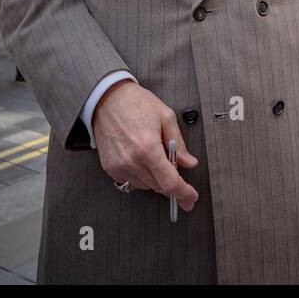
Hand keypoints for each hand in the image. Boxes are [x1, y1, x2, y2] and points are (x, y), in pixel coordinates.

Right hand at [92, 80, 198, 209]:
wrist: (107, 99)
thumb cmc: (137, 104)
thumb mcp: (166, 117)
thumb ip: (179, 144)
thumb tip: (189, 163)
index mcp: (148, 148)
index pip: (169, 182)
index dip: (183, 192)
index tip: (191, 198)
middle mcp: (131, 161)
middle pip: (158, 187)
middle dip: (172, 184)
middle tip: (180, 176)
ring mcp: (118, 167)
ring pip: (146, 186)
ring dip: (156, 179)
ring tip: (156, 157)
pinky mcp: (110, 168)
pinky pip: (131, 182)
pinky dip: (142, 176)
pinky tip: (143, 160)